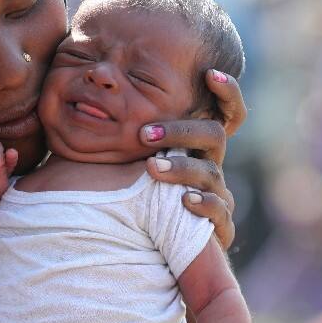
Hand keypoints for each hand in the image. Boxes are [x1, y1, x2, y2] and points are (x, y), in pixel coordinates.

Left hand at [140, 69, 246, 249]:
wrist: (154, 249)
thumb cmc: (136, 195)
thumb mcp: (132, 159)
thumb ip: (125, 129)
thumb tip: (94, 83)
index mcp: (198, 144)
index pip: (226, 111)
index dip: (227, 92)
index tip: (209, 73)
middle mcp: (211, 164)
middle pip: (214, 136)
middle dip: (181, 130)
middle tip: (144, 135)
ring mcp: (218, 194)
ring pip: (210, 173)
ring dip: (181, 168)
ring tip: (153, 168)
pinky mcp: (219, 227)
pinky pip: (219, 212)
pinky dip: (203, 204)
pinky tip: (184, 201)